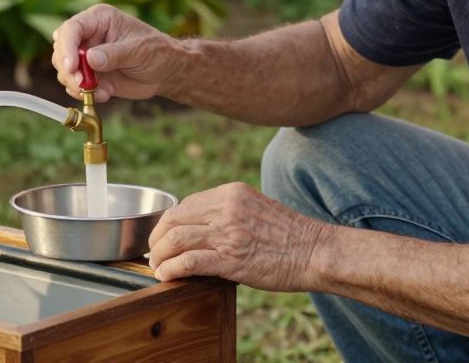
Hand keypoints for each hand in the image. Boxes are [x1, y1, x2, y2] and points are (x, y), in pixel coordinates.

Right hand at [51, 4, 182, 101]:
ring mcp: (87, 56)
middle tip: (83, 85)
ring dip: (75, 84)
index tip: (72, 67)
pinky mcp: (90, 75)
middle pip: (61, 50)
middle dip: (68, 70)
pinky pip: (75, 85)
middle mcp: (88, 35)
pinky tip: (105, 95)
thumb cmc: (158, 51)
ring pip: (64, 70)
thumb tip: (90, 59)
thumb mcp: (140, 50)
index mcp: (99, 19)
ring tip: (98, 91)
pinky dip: (84, 94)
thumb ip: (115, 54)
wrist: (167, 72)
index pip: (72, 29)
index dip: (67, 47)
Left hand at [148, 182, 325, 290]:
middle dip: (157, 238)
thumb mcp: (255, 207)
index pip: (185, 204)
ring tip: (157, 266)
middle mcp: (226, 208)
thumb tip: (200, 226)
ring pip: (176, 239)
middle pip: (173, 219)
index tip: (163, 236)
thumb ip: (228, 211)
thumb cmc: (289, 234)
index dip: (168, 222)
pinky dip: (171, 268)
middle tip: (154, 253)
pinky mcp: (231, 259)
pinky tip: (166, 275)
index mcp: (231, 193)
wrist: (315, 251)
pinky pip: (189, 261)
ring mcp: (228, 233)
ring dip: (159, 254)